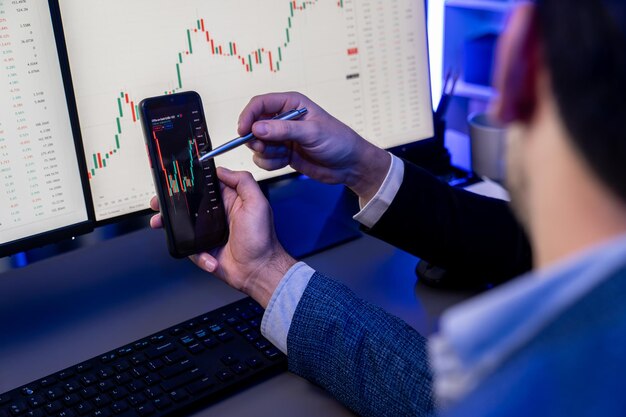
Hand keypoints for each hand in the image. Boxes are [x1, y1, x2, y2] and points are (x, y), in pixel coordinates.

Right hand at [150, 167, 295, 307]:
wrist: (259, 270)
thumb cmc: (262, 239)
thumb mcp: (258, 204)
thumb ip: (243, 182)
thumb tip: (222, 169)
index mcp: (229, 200)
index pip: (204, 185)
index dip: (189, 182)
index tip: (174, 180)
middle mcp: (217, 214)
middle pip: (188, 204)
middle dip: (171, 202)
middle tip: (159, 202)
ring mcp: (209, 232)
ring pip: (183, 225)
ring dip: (169, 224)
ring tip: (160, 223)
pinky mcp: (204, 249)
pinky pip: (189, 247)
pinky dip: (195, 253)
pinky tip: (208, 256)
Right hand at [239, 92, 390, 202]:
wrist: (349, 164)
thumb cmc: (338, 141)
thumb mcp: (312, 132)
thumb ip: (284, 130)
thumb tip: (257, 127)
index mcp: (291, 104)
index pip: (260, 104)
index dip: (248, 116)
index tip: (243, 131)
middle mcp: (283, 119)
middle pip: (254, 125)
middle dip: (256, 139)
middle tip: (265, 148)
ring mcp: (282, 137)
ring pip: (257, 144)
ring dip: (265, 153)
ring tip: (282, 156)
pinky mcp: (283, 153)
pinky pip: (264, 158)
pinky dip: (270, 163)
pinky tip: (286, 162)